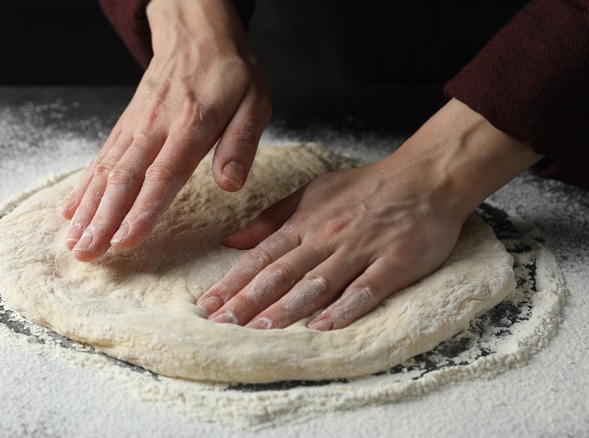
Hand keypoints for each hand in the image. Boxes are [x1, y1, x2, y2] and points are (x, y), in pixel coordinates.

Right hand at [62, 0, 270, 260]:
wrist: (196, 34)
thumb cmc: (229, 74)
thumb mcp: (253, 103)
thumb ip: (241, 144)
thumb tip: (230, 184)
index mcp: (191, 124)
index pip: (163, 174)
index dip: (142, 210)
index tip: (125, 240)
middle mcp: (155, 127)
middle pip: (125, 179)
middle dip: (103, 220)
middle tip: (87, 253)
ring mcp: (135, 126)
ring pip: (106, 171)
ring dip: (88, 209)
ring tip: (74, 242)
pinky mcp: (125, 126)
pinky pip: (100, 159)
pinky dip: (83, 187)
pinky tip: (71, 212)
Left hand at [197, 98, 542, 329]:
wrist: (426, 176)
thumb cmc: (366, 187)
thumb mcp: (312, 193)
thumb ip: (272, 218)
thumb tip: (232, 240)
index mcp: (305, 223)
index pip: (261, 257)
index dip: (233, 282)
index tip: (207, 305)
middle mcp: (327, 238)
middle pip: (281, 273)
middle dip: (248, 300)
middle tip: (221, 324)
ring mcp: (361, 250)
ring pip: (316, 283)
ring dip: (286, 308)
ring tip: (258, 330)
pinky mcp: (394, 262)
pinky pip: (365, 289)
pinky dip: (343, 308)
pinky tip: (322, 328)